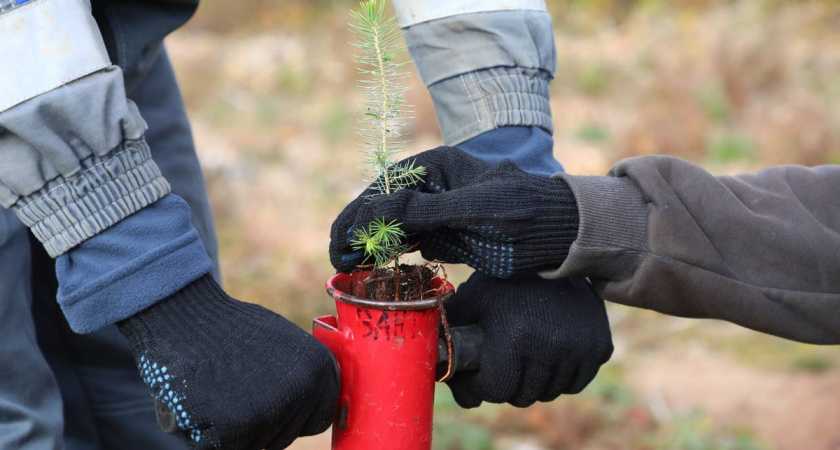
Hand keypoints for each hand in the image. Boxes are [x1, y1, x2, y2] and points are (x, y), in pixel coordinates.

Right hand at [118, 274, 338, 448]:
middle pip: (285, 436)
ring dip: (232, 430)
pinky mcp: (236, 426)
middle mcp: (302, 388)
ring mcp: (271, 409)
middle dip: (260, 424)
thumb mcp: (282, 343)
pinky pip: (223, 448)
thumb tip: (306, 406)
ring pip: (255, 445)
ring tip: (216, 390)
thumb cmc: (227, 329)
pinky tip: (200, 401)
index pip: (319, 419)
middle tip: (233, 392)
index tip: (271, 407)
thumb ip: (300, 376)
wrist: (183, 316)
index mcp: (319, 367)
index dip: (292, 419)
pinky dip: (206, 434)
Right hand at [329, 147, 578, 276]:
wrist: (557, 233)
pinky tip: (372, 268)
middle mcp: (429, 185)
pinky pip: (407, 242)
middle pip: (381, 207)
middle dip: (357, 230)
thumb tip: (378, 211)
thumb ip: (427, 210)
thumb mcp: (475, 209)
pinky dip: (388, 255)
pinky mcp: (442, 234)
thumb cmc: (522, 212)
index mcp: (435, 166)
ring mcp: (435, 210)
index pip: (384, 188)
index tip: (344, 240)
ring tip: (346, 266)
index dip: (359, 214)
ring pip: (390, 226)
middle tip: (337, 258)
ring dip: (368, 245)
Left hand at [444, 273, 611, 407]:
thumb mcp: (473, 298)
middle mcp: (550, 349)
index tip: (474, 378)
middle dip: (504, 386)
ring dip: (532, 384)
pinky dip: (560, 377)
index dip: (478, 387)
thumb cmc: (508, 279)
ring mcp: (579, 351)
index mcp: (515, 339)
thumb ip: (451, 330)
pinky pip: (574, 384)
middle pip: (520, 396)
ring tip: (522, 360)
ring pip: (548, 393)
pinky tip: (548, 357)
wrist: (559, 254)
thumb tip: (436, 364)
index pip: (494, 390)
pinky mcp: (600, 349)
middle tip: (499, 367)